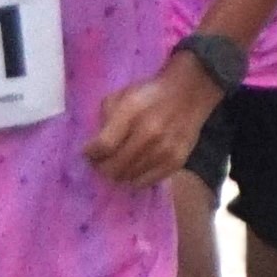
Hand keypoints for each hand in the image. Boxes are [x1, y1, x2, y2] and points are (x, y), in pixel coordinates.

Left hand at [84, 53, 218, 187]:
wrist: (188, 95)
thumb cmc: (149, 95)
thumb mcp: (122, 95)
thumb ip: (105, 118)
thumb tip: (94, 146)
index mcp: (132, 112)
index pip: (104, 145)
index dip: (90, 154)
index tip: (87, 153)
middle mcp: (149, 133)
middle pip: (114, 167)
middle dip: (100, 167)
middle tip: (98, 162)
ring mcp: (164, 150)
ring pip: (128, 177)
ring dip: (117, 174)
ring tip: (115, 164)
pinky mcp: (176, 162)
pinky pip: (146, 182)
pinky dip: (134, 178)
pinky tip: (132, 169)